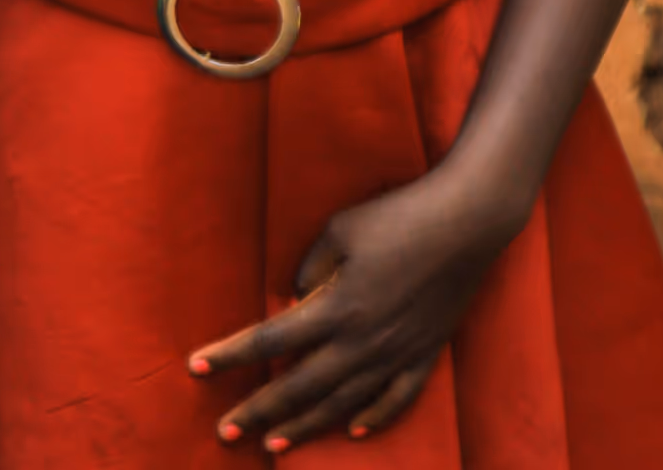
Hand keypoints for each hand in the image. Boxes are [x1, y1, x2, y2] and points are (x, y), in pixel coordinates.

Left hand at [191, 169, 520, 452]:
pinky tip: (350, 431)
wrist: (466, 223)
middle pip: (300, 386)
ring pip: (342, 404)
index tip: (195, 367)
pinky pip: (395, 399)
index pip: (271, 339)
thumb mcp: (339, 230)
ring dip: (304, 427)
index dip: (230, 355)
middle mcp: (364, 341)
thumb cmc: (396, 216)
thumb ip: (311, 268)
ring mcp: (397, 354)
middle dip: (258, 411)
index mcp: (337, 306)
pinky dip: (371, 419)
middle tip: (224, 431)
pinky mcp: (426, 355)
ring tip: (272, 447)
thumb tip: (295, 300)